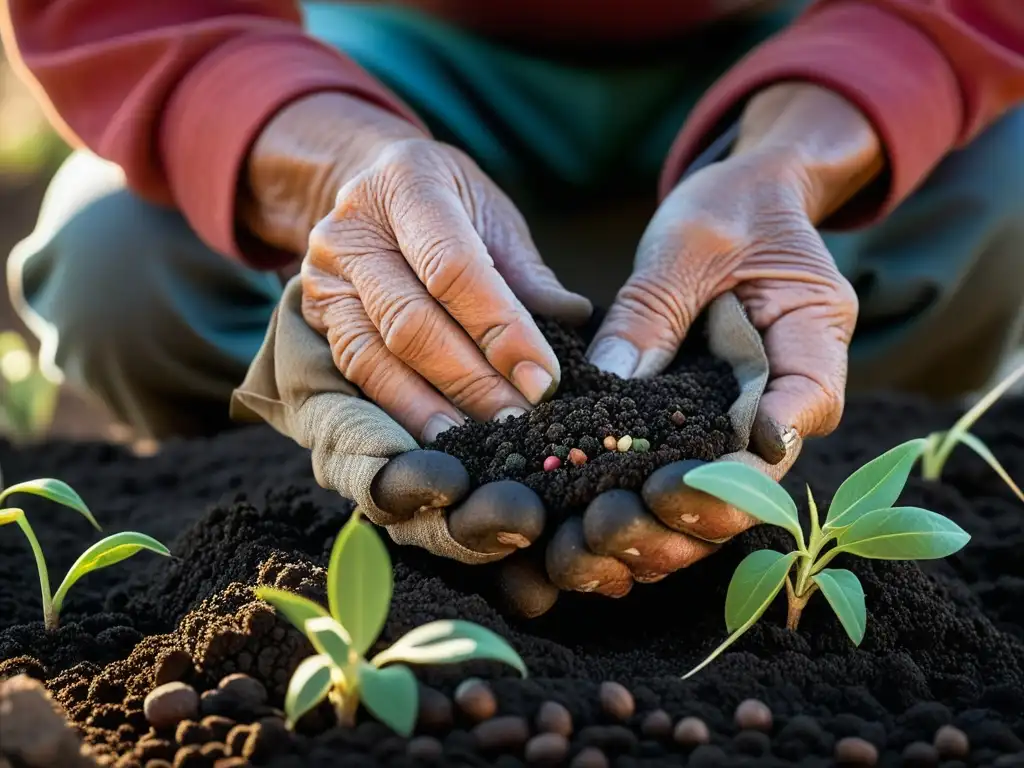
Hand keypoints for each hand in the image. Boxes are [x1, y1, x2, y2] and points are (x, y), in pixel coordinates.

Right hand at [242, 93, 590, 444]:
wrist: (363, 178)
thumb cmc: (443, 198)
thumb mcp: (489, 210)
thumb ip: (525, 268)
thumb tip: (573, 319)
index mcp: (407, 183)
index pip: (453, 268)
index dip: (501, 330)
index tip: (542, 378)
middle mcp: (353, 229)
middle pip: (411, 322)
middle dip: (472, 380)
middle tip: (519, 419)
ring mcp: (324, 274)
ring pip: (375, 356)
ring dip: (432, 407)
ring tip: (480, 441)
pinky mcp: (314, 314)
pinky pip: (356, 370)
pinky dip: (399, 407)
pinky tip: (437, 434)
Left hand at [507, 85, 881, 605]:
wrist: (745, 206)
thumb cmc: (729, 211)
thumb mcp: (689, 241)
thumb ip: (654, 307)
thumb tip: (611, 379)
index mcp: (812, 328)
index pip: (807, 396)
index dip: (762, 444)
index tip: (703, 476)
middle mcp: (788, 388)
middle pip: (761, 472)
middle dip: (697, 510)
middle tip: (626, 526)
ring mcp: (749, 416)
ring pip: (722, 494)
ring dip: (666, 530)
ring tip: (595, 547)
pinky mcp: (708, 429)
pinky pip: (685, 479)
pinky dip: (644, 511)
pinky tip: (587, 537)